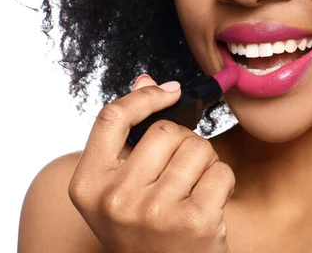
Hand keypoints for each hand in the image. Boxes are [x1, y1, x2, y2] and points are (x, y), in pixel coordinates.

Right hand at [68, 74, 234, 252]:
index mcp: (88, 185)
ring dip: (205, 163)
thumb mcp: (121, 187)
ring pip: (198, 148)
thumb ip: (128, 135)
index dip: (144, 97)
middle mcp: (115, 199)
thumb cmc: (145, 230)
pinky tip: (210, 204)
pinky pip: (222, 171)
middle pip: (166, 131)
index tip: (170, 91)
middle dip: (184, 144)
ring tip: (194, 191)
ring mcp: (154, 212)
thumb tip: (145, 80)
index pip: (111, 118)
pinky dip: (223, 182)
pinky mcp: (193, 221)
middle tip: (181, 173)